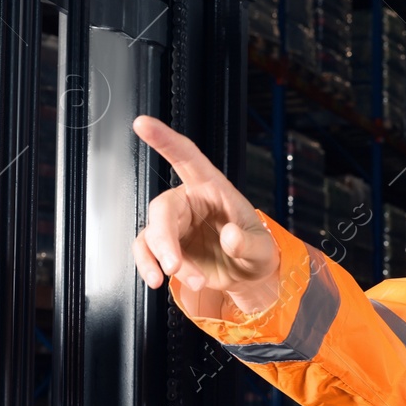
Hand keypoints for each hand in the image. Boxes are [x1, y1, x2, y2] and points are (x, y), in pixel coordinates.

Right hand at [132, 115, 281, 317]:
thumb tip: (231, 238)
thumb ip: (248, 243)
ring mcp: (176, 226)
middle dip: (164, 239)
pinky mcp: (167, 248)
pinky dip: (150, 267)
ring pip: (152, 234)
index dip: (164, 139)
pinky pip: (147, 253)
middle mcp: (189, 202)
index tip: (142, 123)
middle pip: (162, 208)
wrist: (250, 279)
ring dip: (160, 258)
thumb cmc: (258, 253)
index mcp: (212, 187)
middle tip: (174, 266)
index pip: (186, 156)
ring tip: (183, 278)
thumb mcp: (262, 249)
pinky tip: (162, 282)